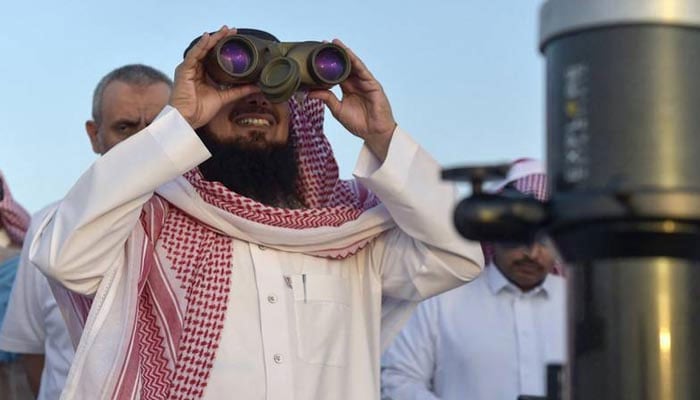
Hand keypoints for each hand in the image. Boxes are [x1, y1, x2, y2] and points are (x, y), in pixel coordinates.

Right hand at [170, 26, 260, 128]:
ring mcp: (189, 68)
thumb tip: (256, 87)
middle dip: (220, 39)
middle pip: (208, 50)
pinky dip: (201, 46)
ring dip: (213, 39)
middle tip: (232, 30)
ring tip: (223, 31)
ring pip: (202, 49)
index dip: (223, 47)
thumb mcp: (224, 97)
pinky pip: (194, 55)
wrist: (188, 119)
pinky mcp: (184, 70)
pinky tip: (208, 38)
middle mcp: (195, 69)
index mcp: (203, 74)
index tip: (235, 39)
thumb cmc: (200, 110)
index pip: (214, 56)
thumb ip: (239, 91)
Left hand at [308, 39, 396, 160]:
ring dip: (345, 53)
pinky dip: (355, 61)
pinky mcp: (372, 84)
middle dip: (335, 55)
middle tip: (323, 44)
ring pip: (354, 65)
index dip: (327, 65)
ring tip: (335, 43)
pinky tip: (348, 54)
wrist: (374, 133)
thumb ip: (327, 98)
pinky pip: (363, 70)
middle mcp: (356, 83)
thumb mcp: (338, 110)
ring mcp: (364, 83)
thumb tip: (310, 92)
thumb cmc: (358, 123)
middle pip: (345, 65)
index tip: (316, 55)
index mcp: (347, 88)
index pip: (336, 73)